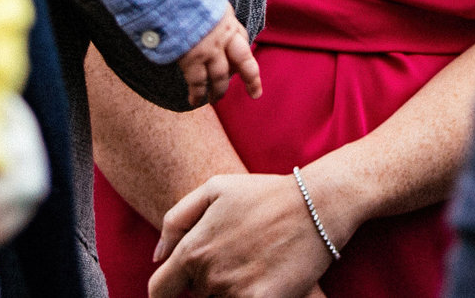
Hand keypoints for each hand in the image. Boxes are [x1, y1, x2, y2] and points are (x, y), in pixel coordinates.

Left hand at [148, 172, 338, 297]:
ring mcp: (235, 291)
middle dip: (208, 281)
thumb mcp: (214, 188)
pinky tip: (265, 278)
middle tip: (236, 255)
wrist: (316, 205)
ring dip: (231, 290)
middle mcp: (209, 275)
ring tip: (254, 263)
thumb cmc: (263, 194)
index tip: (174, 292)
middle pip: (196, 296)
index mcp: (192, 249)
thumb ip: (176, 220)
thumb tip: (158, 257)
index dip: (164, 294)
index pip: (159, 290)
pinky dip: (249, 295)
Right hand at [176, 7, 261, 108]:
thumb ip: (210, 14)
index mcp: (227, 18)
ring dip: (219, 91)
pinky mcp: (192, 59)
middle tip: (255, 93)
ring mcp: (209, 49)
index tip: (240, 63)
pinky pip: (198, 82)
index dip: (242, 52)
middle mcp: (223, 36)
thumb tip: (204, 21)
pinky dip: (197, 94)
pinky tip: (194, 101)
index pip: (243, 38)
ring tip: (215, 99)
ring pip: (220, 77)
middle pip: (244, 62)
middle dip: (252, 79)